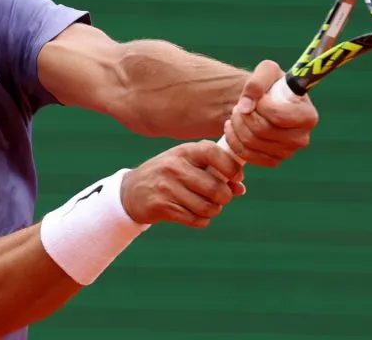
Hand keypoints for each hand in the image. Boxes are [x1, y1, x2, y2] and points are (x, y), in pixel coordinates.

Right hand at [120, 140, 243, 228]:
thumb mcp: (187, 164)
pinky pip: (195, 220)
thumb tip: (240, 188)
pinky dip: (201, 220)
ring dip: (213, 210)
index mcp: (184, 151)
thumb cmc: (168, 175)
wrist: (132, 191)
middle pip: (215, 187)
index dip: (231, 166)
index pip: (213, 152)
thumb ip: (214, 171)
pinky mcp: (162, 207)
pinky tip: (195, 215)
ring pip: (207, 207)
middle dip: (225, 197)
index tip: (236, 177)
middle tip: (221, 198)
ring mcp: (167, 187)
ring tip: (208, 206)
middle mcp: (175, 167)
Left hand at [223, 59, 318, 167]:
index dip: (261, 106)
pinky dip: (234, 140)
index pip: (278, 117)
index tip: (257, 97)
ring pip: (252, 142)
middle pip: (262, 130)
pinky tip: (232, 127)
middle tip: (239, 106)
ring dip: (237, 125)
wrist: (264, 102)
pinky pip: (247, 155)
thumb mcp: (267, 71)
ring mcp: (288, 152)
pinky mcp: (273, 161)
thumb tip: (245, 107)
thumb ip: (257, 82)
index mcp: (308, 116)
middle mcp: (302, 138)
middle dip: (244, 115)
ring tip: (235, 113)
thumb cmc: (271, 84)